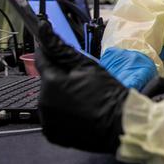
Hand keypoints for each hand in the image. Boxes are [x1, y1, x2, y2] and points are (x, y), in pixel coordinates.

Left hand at [36, 21, 163, 152]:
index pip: (43, 61)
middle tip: (82, 79)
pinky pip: (53, 117)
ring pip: (50, 99)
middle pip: (47, 82)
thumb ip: (63, 49)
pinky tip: (78, 111)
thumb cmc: (108, 92)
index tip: (57, 50)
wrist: (121, 124)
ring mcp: (47, 121)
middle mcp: (43, 103)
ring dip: (60, 95)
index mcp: (51, 83)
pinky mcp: (53, 134)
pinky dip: (62, 112)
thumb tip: (44, 29)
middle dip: (59, 78)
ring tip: (82, 97)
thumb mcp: (88, 66)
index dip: (49, 52)